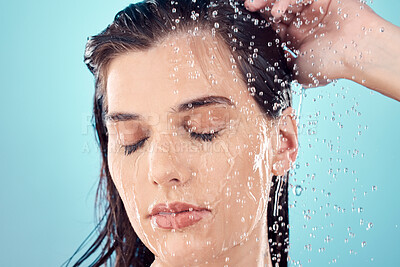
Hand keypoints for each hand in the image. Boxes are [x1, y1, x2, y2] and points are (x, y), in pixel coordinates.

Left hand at [244, 0, 399, 100]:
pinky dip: (285, 0)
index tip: (247, 20)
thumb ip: (284, 65)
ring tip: (254, 6)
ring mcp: (312, 8)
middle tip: (248, 6)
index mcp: (297, 38)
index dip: (260, 21)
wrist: (354, 53)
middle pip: (276, 8)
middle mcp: (303, 21)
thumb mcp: (298, 71)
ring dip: (267, 0)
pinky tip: (278, 11)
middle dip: (260, 6)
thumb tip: (270, 65)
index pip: (273, 25)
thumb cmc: (329, 65)